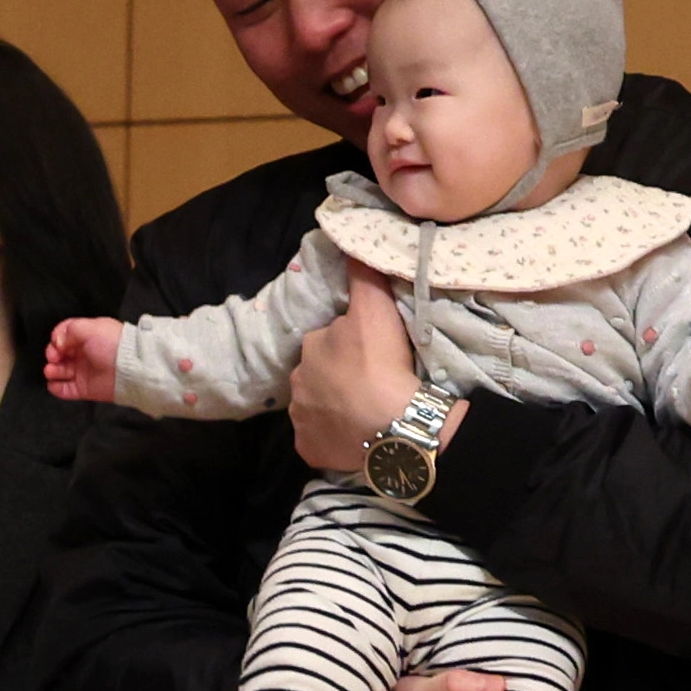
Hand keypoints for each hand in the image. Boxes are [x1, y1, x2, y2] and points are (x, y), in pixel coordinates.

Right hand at [43, 317, 123, 403]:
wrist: (131, 368)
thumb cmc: (114, 345)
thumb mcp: (91, 327)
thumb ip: (69, 330)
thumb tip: (58, 342)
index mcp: (88, 336)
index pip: (65, 335)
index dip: (56, 339)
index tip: (57, 344)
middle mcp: (85, 353)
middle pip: (60, 353)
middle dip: (52, 355)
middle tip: (53, 358)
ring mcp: (85, 371)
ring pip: (61, 371)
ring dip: (52, 371)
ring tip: (51, 371)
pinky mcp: (85, 388)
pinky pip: (66, 390)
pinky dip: (57, 388)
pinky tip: (54, 384)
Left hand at [290, 269, 460, 471]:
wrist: (393, 424)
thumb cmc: (380, 363)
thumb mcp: (373, 310)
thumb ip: (362, 277)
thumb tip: (346, 241)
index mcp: (309, 350)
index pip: (328, 342)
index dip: (349, 345)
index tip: (370, 353)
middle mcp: (298, 385)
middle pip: (320, 375)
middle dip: (339, 377)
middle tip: (371, 382)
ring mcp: (302, 421)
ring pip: (319, 408)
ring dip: (337, 407)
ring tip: (366, 411)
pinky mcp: (310, 449)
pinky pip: (321, 440)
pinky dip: (334, 438)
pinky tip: (356, 436)